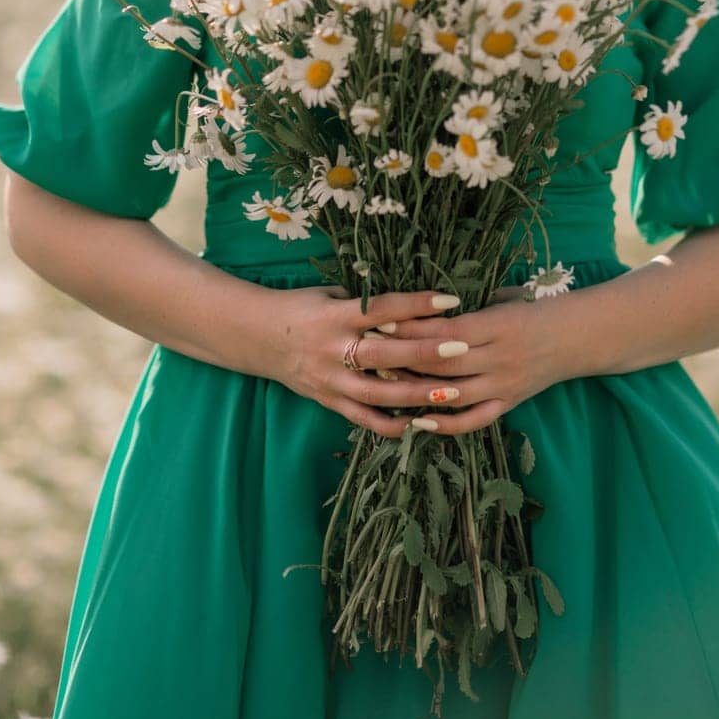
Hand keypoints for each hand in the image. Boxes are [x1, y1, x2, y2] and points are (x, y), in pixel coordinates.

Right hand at [260, 283, 516, 440]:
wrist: (256, 335)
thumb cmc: (301, 307)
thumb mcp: (329, 295)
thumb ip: (364, 303)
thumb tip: (411, 306)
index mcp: (335, 315)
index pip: (382, 307)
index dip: (416, 304)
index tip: (451, 300)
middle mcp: (333, 348)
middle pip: (384, 353)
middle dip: (424, 352)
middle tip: (462, 349)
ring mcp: (330, 379)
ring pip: (378, 392)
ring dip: (417, 395)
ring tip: (452, 394)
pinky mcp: (328, 400)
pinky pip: (363, 418)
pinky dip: (391, 424)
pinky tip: (420, 424)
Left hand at [351, 283, 570, 437]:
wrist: (578, 336)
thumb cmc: (535, 309)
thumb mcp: (505, 298)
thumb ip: (470, 306)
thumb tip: (422, 305)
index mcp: (499, 325)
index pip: (447, 331)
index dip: (412, 328)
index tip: (381, 321)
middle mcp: (501, 358)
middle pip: (443, 364)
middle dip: (404, 358)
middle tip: (371, 351)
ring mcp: (505, 385)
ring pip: (453, 394)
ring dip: (416, 391)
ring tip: (385, 383)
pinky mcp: (509, 404)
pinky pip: (474, 420)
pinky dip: (445, 424)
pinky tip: (418, 421)